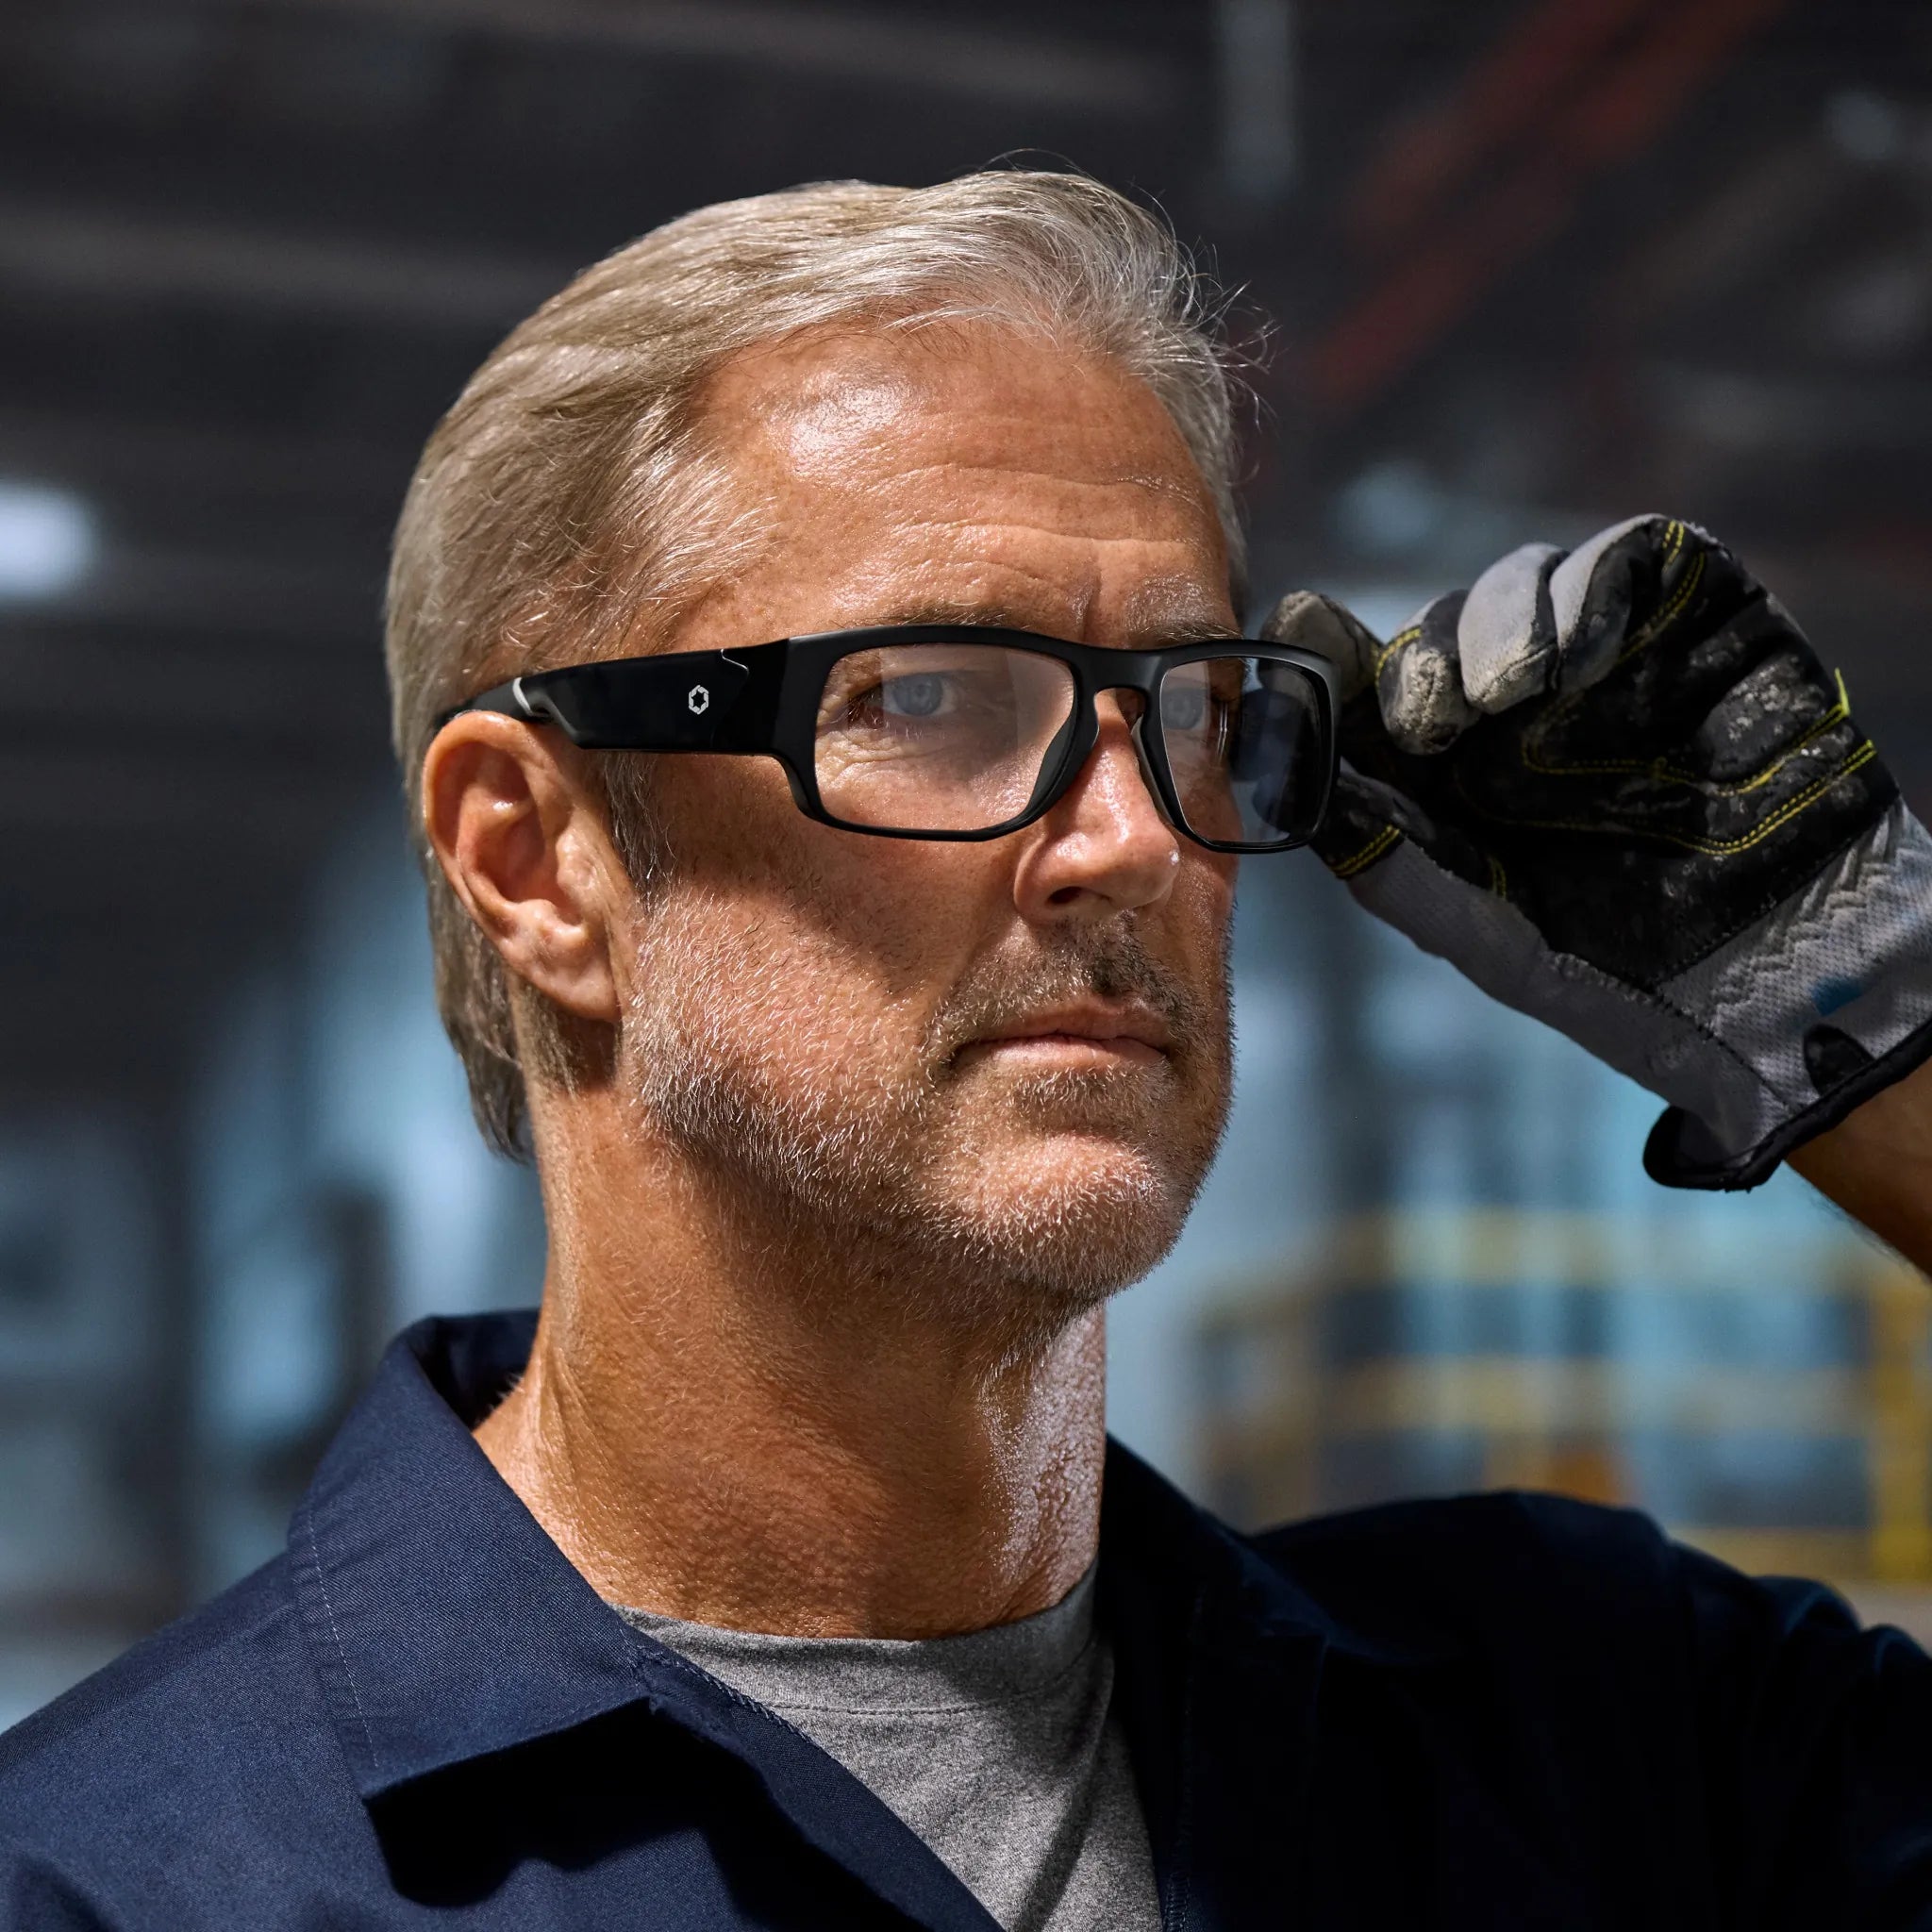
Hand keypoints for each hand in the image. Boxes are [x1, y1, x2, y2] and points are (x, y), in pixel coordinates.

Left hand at [1265, 515, 1931, 1189]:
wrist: (1767, 974)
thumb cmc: (1611, 968)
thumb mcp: (1475, 925)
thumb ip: (1381, 854)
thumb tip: (1283, 776)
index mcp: (1446, 768)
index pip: (1367, 688)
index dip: (1325, 659)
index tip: (1295, 636)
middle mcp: (1514, 702)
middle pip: (1435, 630)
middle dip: (1418, 664)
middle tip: (1427, 724)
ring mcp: (1604, 653)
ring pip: (1519, 584)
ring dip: (1496, 627)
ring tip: (1506, 696)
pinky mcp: (1693, 615)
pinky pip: (1630, 560)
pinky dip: (1591, 593)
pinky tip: (1579, 656)